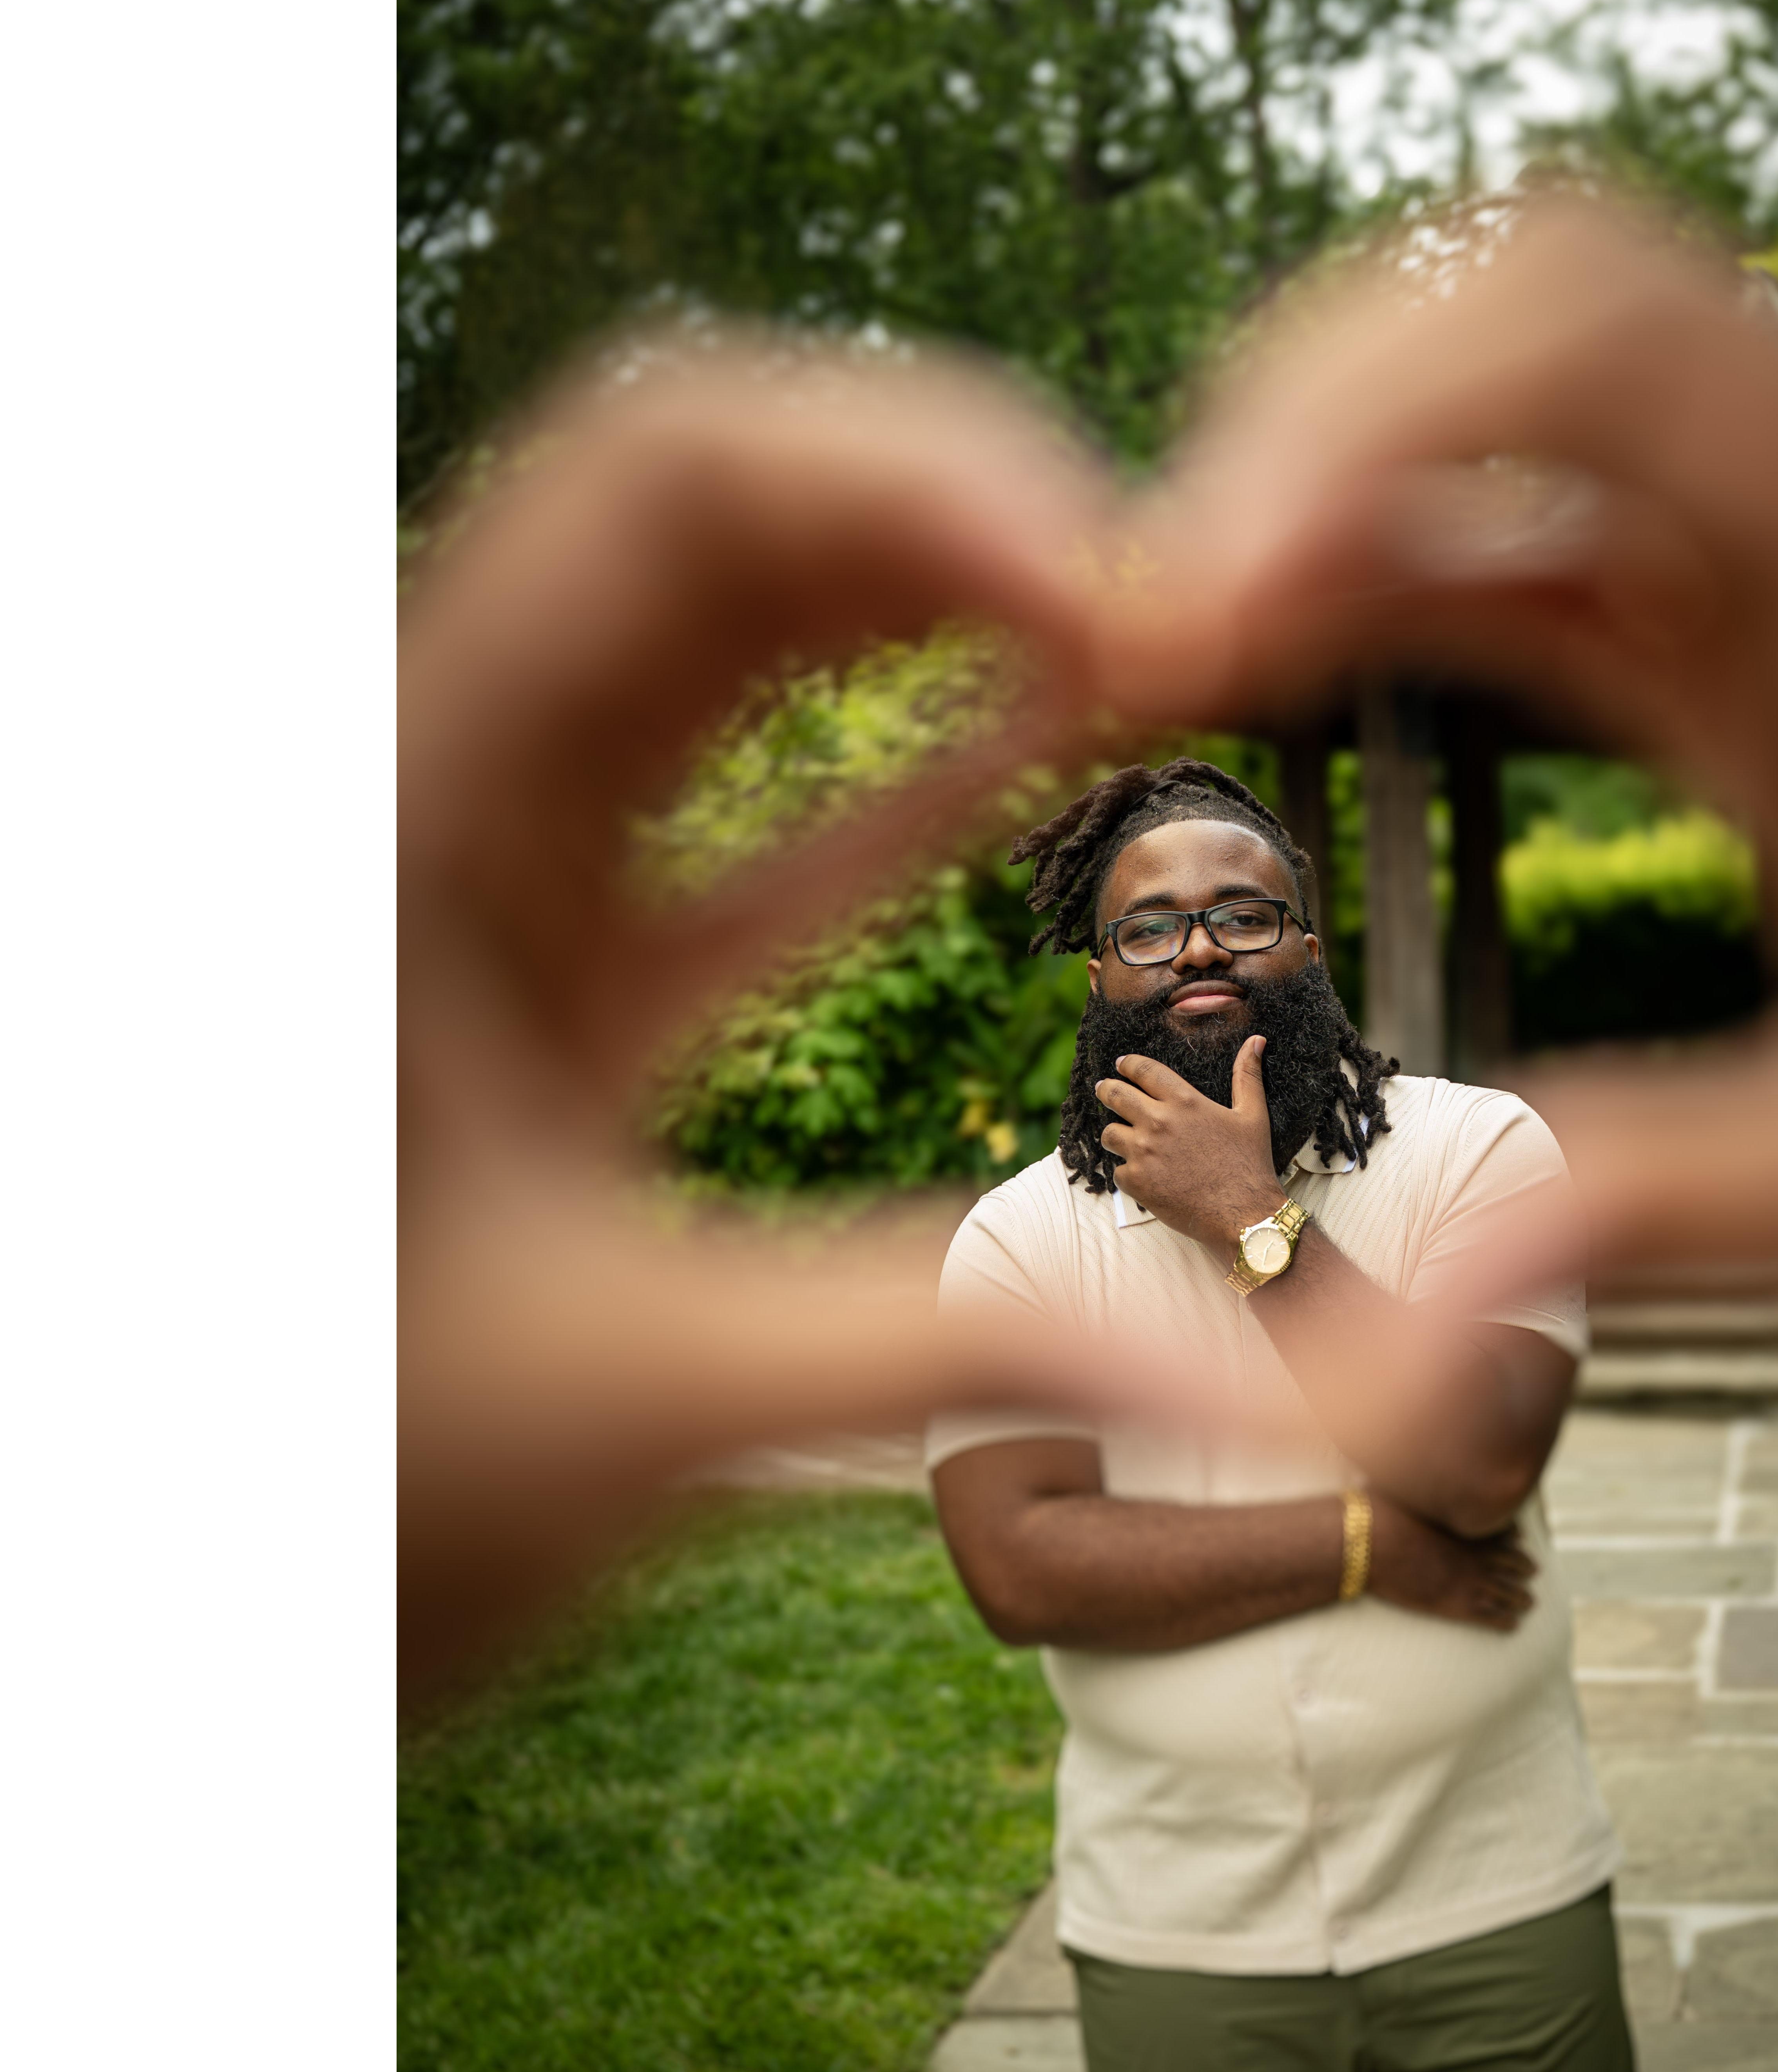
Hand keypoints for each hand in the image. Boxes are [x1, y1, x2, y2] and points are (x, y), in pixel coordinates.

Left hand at [401, 343, 1167, 1693]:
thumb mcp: (614, 1406)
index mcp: (393, 820)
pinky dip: (923, 762)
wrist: (197, 1602)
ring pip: (738, 631)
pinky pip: (765, 811)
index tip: (1105, 582)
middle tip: (1164, 607)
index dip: (902, 468)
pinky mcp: (574, 970)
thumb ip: (932, 1346)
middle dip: (955, 511)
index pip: (656, 482)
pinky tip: (1067, 752)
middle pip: (714, 508)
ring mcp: (505, 875)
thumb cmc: (330, 1515)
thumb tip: (1286, 1372)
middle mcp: (445, 795)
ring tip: (1138, 645)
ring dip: (939, 605)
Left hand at [1095, 1037, 1285, 1251]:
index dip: (1129, 1064)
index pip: (1144, 1070)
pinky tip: (1143, 1175)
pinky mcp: (1137, 1182)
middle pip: (1115, 1095)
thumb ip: (1247, 1076)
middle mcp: (1159, 1122)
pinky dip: (1128, 1173)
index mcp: (1185, 1101)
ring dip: (1116, 1133)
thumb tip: (1255, 1040)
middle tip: (1104, 1089)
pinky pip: (1118, 1170)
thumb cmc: (1250, 1165)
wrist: (1243, 1215)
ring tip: (1123, 1137)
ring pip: (1110, 1133)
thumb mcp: (1253, 1115)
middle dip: (1106, 1089)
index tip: (1121, 1064)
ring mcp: (1144, 1153)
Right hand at [1131, 195, 1777, 1290]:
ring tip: (1169, 648)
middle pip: (1538, 311)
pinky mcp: (1748, 622)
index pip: (1610, 340)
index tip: (1212, 590)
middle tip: (1158, 617)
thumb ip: (1658, 1206)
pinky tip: (1270, 663)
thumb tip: (1392, 1346)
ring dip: (1328, 494)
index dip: (1370, 409)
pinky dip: (1383, 569)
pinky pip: (1533, 530)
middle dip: (1312, 422)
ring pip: (1515, 408)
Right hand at [1366, 1494, 1537, 1634]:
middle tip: (1535, 1570)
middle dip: (1524, 1567)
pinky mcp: (1454, 1606)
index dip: (1513, 1535)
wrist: (1367, 1547)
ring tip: (1530, 1602)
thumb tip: (1408, 1471)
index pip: (1499, 1531)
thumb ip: (1414, 1485)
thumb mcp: (1402, 1490)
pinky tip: (1512, 1625)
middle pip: (1510, 1563)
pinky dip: (1505, 1621)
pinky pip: (1489, 1617)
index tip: (1520, 1537)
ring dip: (1521, 1597)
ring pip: (1506, 1593)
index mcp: (1464, 1526)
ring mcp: (1466, 1582)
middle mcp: (1473, 1554)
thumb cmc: (1380, 1514)